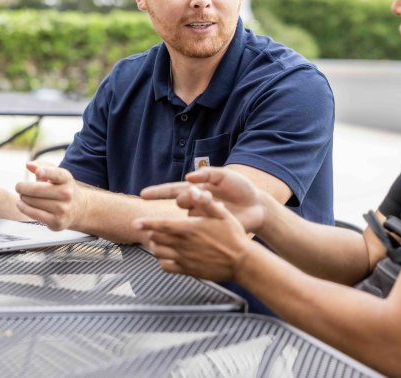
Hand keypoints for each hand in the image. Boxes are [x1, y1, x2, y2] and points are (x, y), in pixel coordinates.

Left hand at [14, 161, 82, 230]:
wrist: (79, 208)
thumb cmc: (62, 188)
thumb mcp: (57, 175)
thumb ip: (42, 166)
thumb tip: (28, 165)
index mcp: (67, 179)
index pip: (57, 174)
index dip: (47, 172)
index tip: (39, 172)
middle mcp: (67, 194)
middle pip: (37, 189)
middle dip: (23, 187)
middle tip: (18, 186)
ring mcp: (62, 209)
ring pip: (33, 202)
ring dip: (23, 198)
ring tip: (23, 196)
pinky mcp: (56, 221)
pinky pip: (34, 214)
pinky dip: (23, 208)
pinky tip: (20, 204)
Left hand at [135, 186, 251, 281]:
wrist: (242, 262)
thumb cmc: (234, 236)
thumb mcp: (222, 214)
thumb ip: (205, 202)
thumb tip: (193, 190)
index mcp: (189, 229)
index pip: (160, 225)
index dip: (146, 223)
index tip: (136, 222)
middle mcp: (183, 244)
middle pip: (156, 238)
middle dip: (151, 233)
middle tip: (150, 229)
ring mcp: (185, 259)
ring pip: (159, 253)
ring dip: (155, 246)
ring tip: (157, 242)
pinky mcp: (188, 271)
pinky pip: (166, 267)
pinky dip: (162, 262)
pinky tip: (166, 257)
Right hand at [140, 167, 265, 232]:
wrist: (257, 205)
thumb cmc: (241, 188)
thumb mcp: (225, 175)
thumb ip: (207, 173)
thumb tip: (189, 176)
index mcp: (197, 189)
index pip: (173, 190)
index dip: (157, 192)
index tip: (143, 195)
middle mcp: (196, 203)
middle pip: (181, 202)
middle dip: (188, 199)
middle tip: (204, 196)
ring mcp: (202, 217)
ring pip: (190, 215)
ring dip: (202, 210)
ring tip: (219, 207)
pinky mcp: (210, 228)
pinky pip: (200, 228)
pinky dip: (207, 222)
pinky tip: (216, 219)